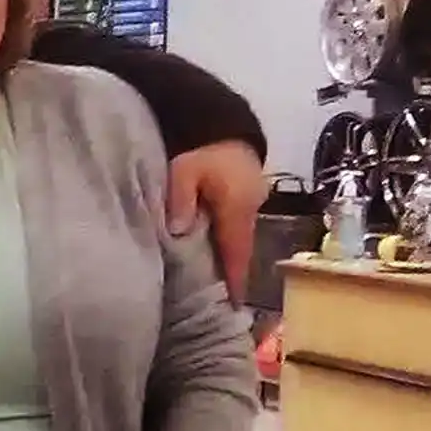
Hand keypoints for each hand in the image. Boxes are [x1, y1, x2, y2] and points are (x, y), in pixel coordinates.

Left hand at [168, 140, 265, 298]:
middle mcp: (251, 210)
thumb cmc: (200, 148)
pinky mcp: (244, 200)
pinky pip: (236, 231)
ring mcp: (251, 205)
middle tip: (219, 308)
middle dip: (232, 277)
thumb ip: (181, 199)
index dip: (234, 281)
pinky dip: (227, 247)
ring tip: (215, 290)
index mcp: (238, 207)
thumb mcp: (184, 169)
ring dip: (230, 262)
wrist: (220, 121)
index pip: (237, 252)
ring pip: (239, 241)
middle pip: (241, 251)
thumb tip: (179, 231)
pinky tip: (213, 260)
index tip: (232, 308)